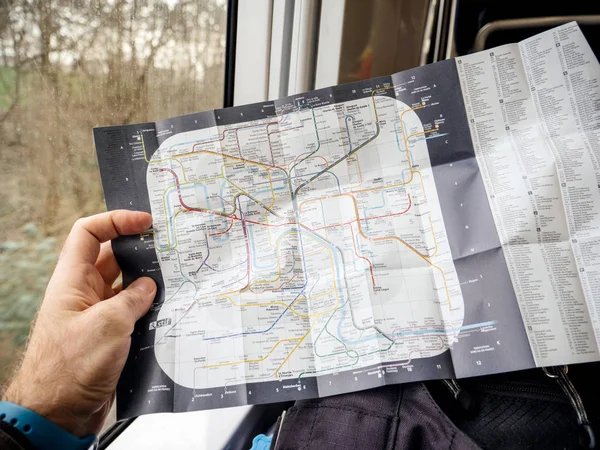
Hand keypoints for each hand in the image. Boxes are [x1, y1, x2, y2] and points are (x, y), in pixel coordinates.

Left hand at [2, 211, 156, 437]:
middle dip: (139, 249)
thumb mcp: (108, 325)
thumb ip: (132, 298)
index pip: (89, 233)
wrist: (58, 413)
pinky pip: (131, 310)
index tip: (145, 222)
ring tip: (176, 278)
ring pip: (125, 284)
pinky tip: (169, 310)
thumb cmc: (70, 368)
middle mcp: (83, 292)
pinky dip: (149, 307)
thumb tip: (149, 286)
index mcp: (72, 280)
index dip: (116, 220)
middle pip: (112, 256)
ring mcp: (96, 313)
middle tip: (169, 247)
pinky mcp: (108, 334)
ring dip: (148, 281)